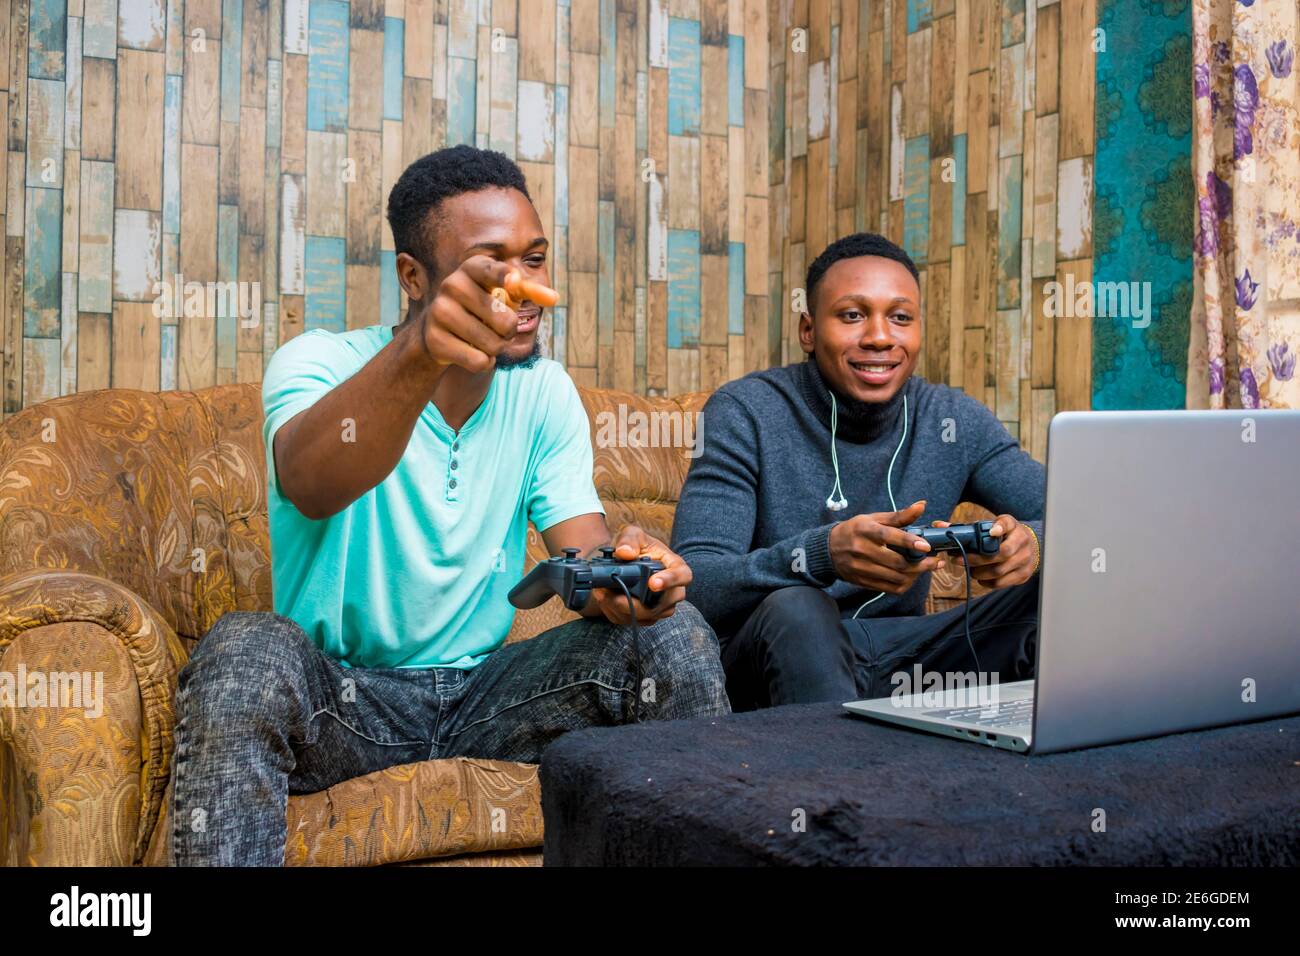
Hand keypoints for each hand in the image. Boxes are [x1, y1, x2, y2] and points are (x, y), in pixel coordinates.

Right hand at [420, 255, 558, 372]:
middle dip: (509, 331)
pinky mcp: (435, 340)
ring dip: (496, 348)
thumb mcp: (503, 293)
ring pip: (492, 344)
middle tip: (496, 327)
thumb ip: (529, 291)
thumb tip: (554, 297)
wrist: (437, 330)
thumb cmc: (480, 306)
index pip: (490, 270)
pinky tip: (472, 352)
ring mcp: (440, 312)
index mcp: (472, 268)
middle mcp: (452, 285)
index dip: (503, 276)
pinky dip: (483, 362)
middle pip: (505, 321)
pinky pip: (478, 361)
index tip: (514, 281)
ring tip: (482, 338)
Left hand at [589, 525, 690, 624]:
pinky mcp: (646, 618)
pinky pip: (631, 621)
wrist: (626, 563)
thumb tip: (625, 553)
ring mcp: (661, 607)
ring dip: (620, 607)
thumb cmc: (637, 547)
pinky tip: (604, 598)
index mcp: (675, 566)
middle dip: (636, 603)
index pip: (682, 575)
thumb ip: (629, 540)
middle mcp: (673, 591)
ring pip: (646, 616)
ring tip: (603, 592)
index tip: (653, 584)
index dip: (670, 581)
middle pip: (663, 604)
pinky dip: (614, 611)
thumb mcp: (633, 534)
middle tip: (614, 594)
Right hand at [827, 500, 945, 594]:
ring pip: (895, 577)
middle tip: (935, 562)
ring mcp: (862, 568)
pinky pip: (889, 588)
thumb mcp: (874, 519)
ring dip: (915, 576)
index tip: (927, 546)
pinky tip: (911, 577)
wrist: (828, 549)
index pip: (889, 536)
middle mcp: (862, 549)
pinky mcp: (862, 581)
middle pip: (897, 562)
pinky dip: (904, 584)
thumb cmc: (855, 530)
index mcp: (866, 530)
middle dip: (921, 564)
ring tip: (924, 569)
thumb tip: (922, 505)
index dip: (909, 541)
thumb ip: (899, 516)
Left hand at [941, 514, 1036, 588]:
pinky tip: (980, 577)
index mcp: (1014, 527)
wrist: (1031, 547)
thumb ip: (970, 526)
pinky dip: (986, 582)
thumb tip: (939, 526)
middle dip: (975, 559)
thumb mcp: (993, 525)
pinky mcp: (1023, 575)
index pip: (1008, 524)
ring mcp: (1025, 561)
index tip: (992, 531)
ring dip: (978, 572)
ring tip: (969, 569)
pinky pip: (1001, 583)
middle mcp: (1022, 543)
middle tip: (959, 560)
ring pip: (998, 571)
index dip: (1000, 527)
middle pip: (1000, 553)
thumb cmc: (1005, 535)